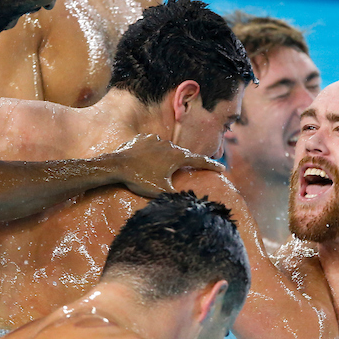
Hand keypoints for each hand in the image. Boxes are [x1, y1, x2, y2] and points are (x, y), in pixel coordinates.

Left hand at [107, 135, 222, 197]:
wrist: (117, 165)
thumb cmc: (140, 179)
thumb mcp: (161, 191)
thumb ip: (176, 194)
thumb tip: (186, 200)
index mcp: (177, 157)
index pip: (199, 161)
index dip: (211, 165)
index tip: (221, 168)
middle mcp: (169, 145)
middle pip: (182, 155)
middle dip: (186, 163)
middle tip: (189, 169)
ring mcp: (155, 139)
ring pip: (166, 150)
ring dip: (166, 158)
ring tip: (158, 169)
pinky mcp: (143, 138)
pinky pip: (152, 145)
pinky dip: (153, 152)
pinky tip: (147, 160)